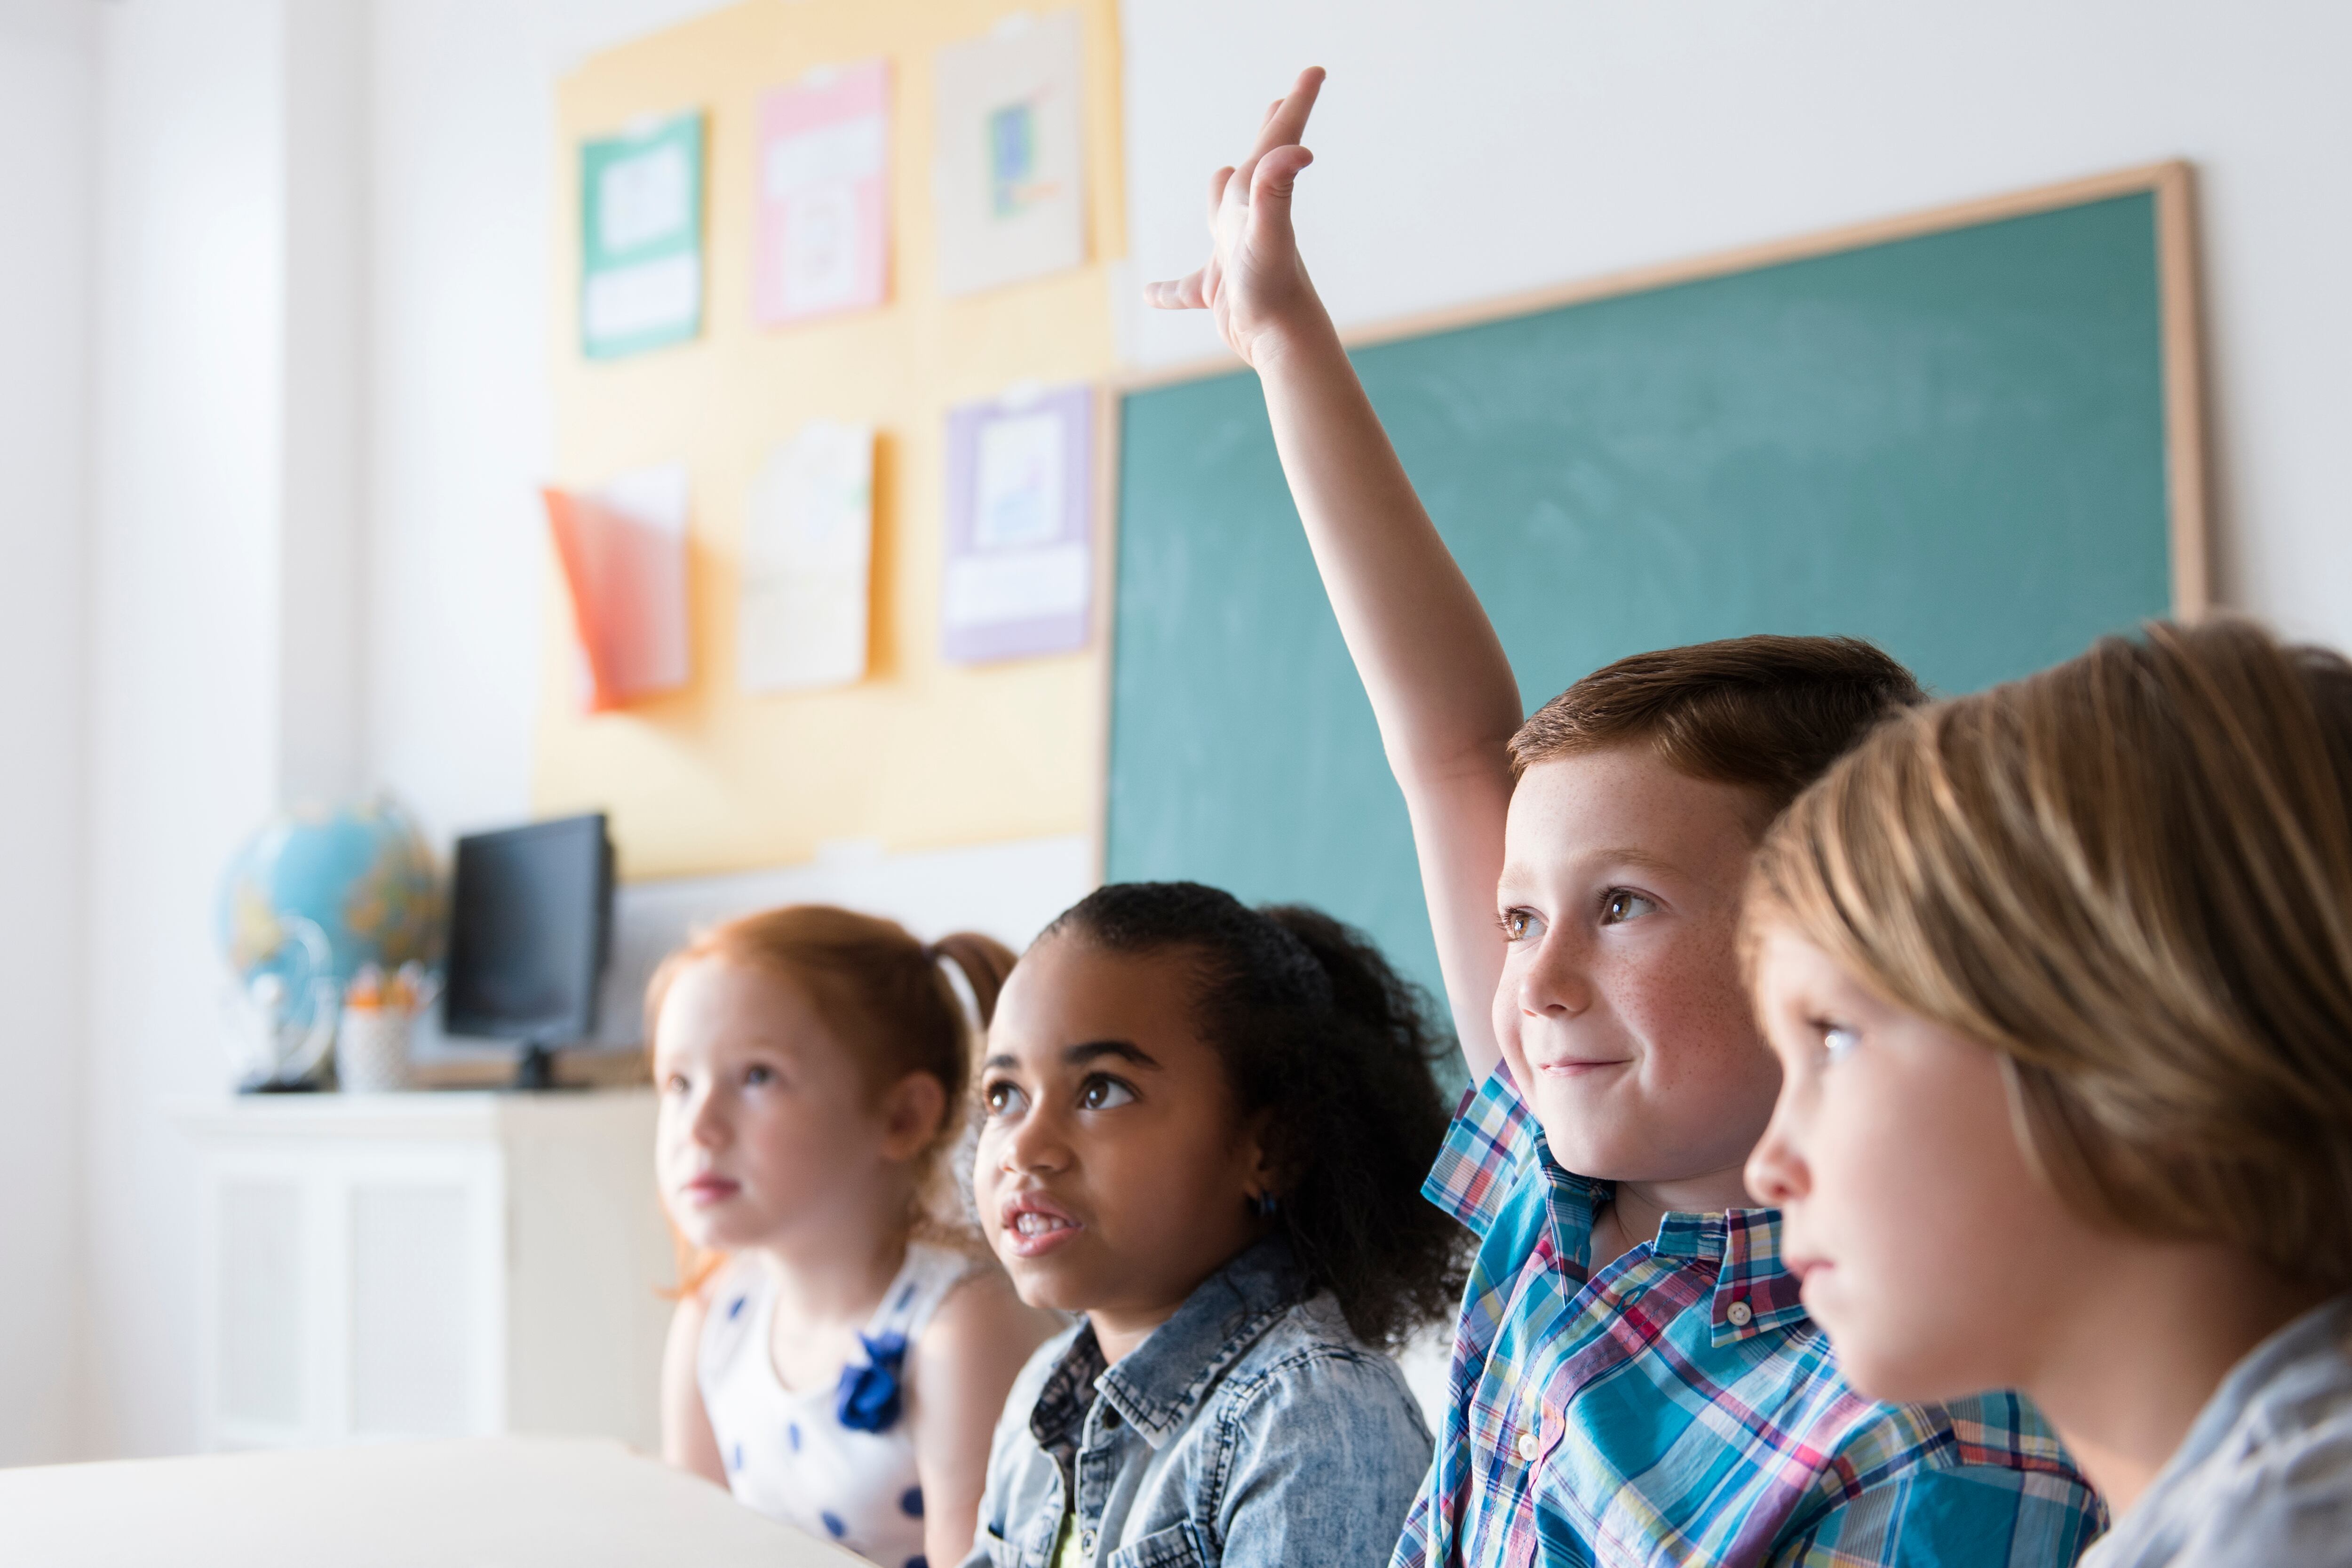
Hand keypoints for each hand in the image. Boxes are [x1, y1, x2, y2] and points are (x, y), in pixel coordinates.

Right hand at [1143, 66, 1327, 365]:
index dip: (1295, 103)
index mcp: (1257, 197)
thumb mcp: (1268, 232)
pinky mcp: (1218, 290)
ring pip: (1221, 215)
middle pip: (1257, 164)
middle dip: (1269, 132)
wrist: (1278, 341)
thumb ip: (1276, 187)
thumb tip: (1299, 150)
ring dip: (1219, 196)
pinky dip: (1170, 290)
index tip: (1316, 71)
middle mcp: (1247, 219)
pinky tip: (1152, 293)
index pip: (1278, 139)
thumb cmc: (1274, 286)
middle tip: (1279, 104)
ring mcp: (1233, 253)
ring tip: (1223, 174)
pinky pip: (1186, 287)